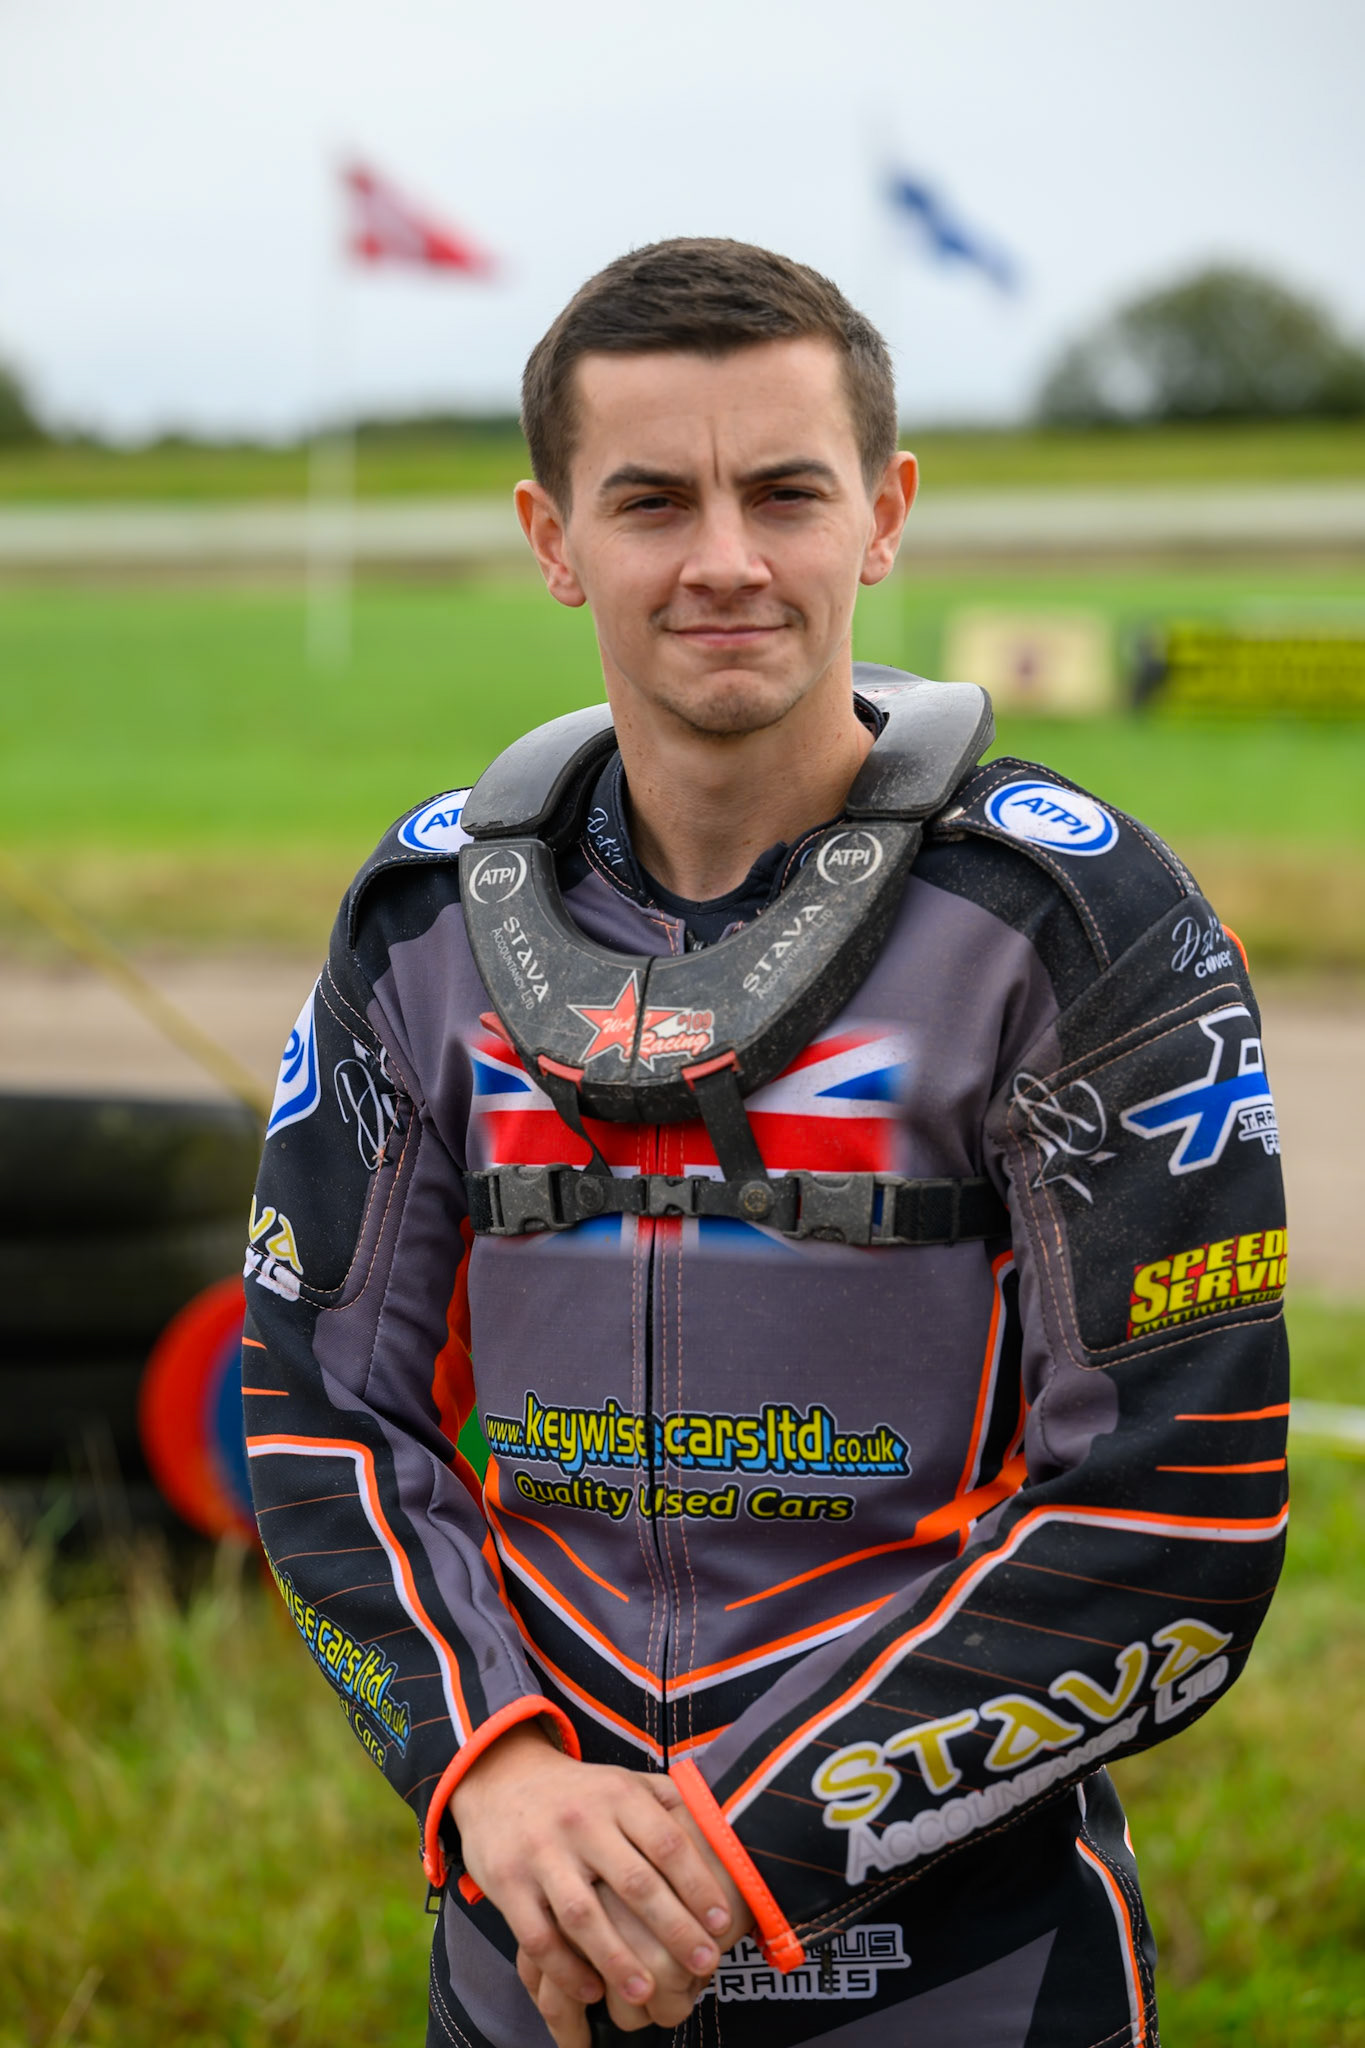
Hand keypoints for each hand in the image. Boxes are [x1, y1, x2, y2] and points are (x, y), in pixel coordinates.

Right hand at [450, 1724, 736, 2043]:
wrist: (500, 1780)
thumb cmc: (579, 1793)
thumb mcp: (622, 1781)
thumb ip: (668, 1801)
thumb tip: (722, 1829)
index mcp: (617, 1794)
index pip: (667, 1842)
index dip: (699, 1884)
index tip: (722, 1922)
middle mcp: (581, 1821)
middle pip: (634, 1882)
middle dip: (674, 1929)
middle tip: (704, 1964)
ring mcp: (541, 1852)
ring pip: (583, 1915)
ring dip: (618, 1959)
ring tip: (648, 1992)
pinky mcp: (507, 1882)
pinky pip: (537, 1935)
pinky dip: (565, 1968)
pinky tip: (591, 1992)